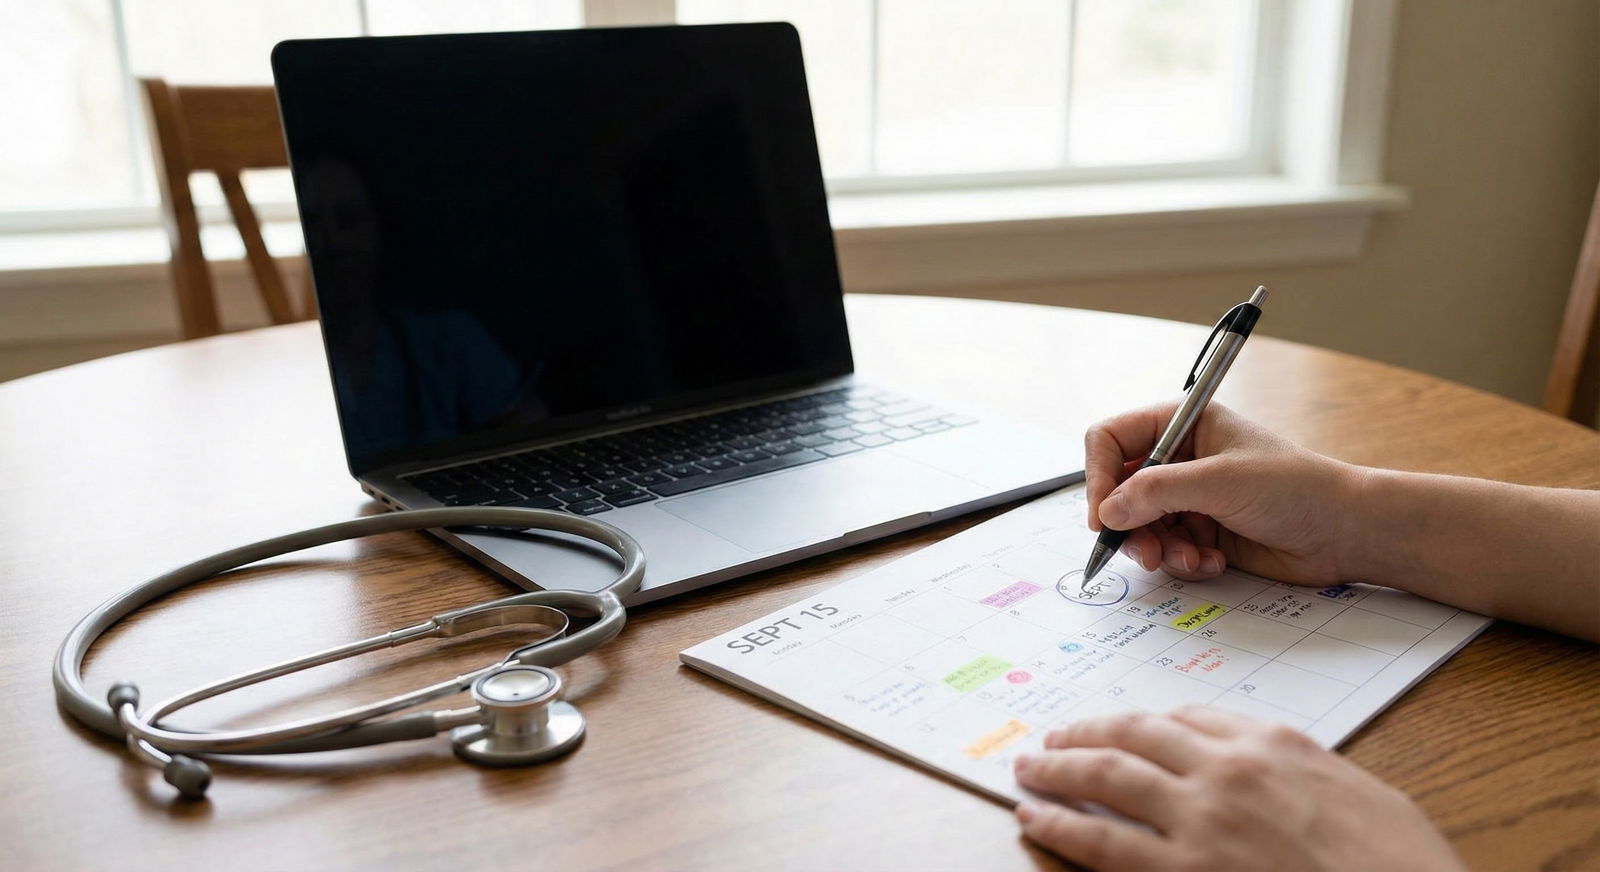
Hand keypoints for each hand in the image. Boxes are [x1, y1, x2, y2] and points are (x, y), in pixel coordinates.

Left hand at [1012, 708, 1464, 871]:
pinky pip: (1101, 842)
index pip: (1189, 717)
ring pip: (1106, 777)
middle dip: (1084, 733)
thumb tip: (1268, 769)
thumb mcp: (1357, 793)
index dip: (1144, 722)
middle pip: (1133, 735)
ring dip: (1057, 769)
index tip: (1122, 726)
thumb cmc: (1399, 863)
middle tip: (1052, 737)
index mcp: (1271, 744)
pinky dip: (1059, 825)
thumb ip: (1298, 770)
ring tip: (1029, 768)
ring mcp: (1200, 821)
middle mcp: (1226, 770)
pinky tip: (1035, 817)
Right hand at [1084, 403, 1360, 584]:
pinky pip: (1165, 550)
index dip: (1098, 476)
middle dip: (1129, 526)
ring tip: (1191, 559)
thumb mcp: (1220, 481)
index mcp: (1181, 424)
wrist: (1344, 532)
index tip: (1102, 516)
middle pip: (1117, 491)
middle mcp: (1179, 458)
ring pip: (1138, 527)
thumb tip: (1106, 512)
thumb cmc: (1295, 488)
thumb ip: (1157, 492)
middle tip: (1146, 553)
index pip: (1110, 440)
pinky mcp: (1200, 532)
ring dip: (1158, 549)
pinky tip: (1213, 563)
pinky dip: (1182, 562)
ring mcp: (1188, 497)